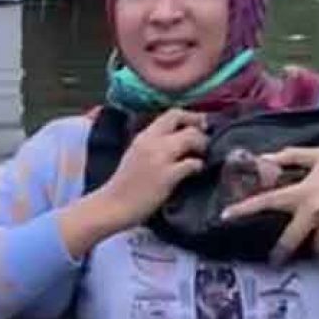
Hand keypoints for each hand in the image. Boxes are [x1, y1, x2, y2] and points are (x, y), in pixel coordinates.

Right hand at [59, 110, 206, 258]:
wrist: (114, 205)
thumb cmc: (124, 183)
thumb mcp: (136, 154)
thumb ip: (153, 143)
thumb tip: (177, 138)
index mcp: (144, 136)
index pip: (171, 113)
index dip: (190, 117)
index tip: (198, 126)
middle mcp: (151, 142)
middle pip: (183, 121)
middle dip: (199, 129)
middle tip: (204, 142)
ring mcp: (159, 158)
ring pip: (191, 137)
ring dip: (202, 145)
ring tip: (201, 156)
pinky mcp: (167, 176)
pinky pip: (192, 163)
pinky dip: (198, 165)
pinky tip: (196, 171)